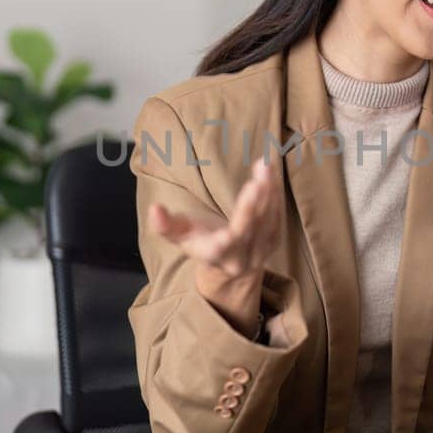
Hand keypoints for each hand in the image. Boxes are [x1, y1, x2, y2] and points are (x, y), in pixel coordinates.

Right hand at [146, 153, 283, 333]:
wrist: (230, 265)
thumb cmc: (200, 241)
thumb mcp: (180, 235)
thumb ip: (165, 225)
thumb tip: (154, 209)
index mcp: (214, 256)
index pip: (219, 250)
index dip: (224, 241)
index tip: (226, 233)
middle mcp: (240, 258)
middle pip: (248, 230)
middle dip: (252, 204)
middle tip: (257, 178)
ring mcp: (261, 251)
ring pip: (268, 221)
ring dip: (268, 192)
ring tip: (264, 167)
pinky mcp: (274, 240)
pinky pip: (277, 216)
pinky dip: (275, 193)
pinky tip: (271, 172)